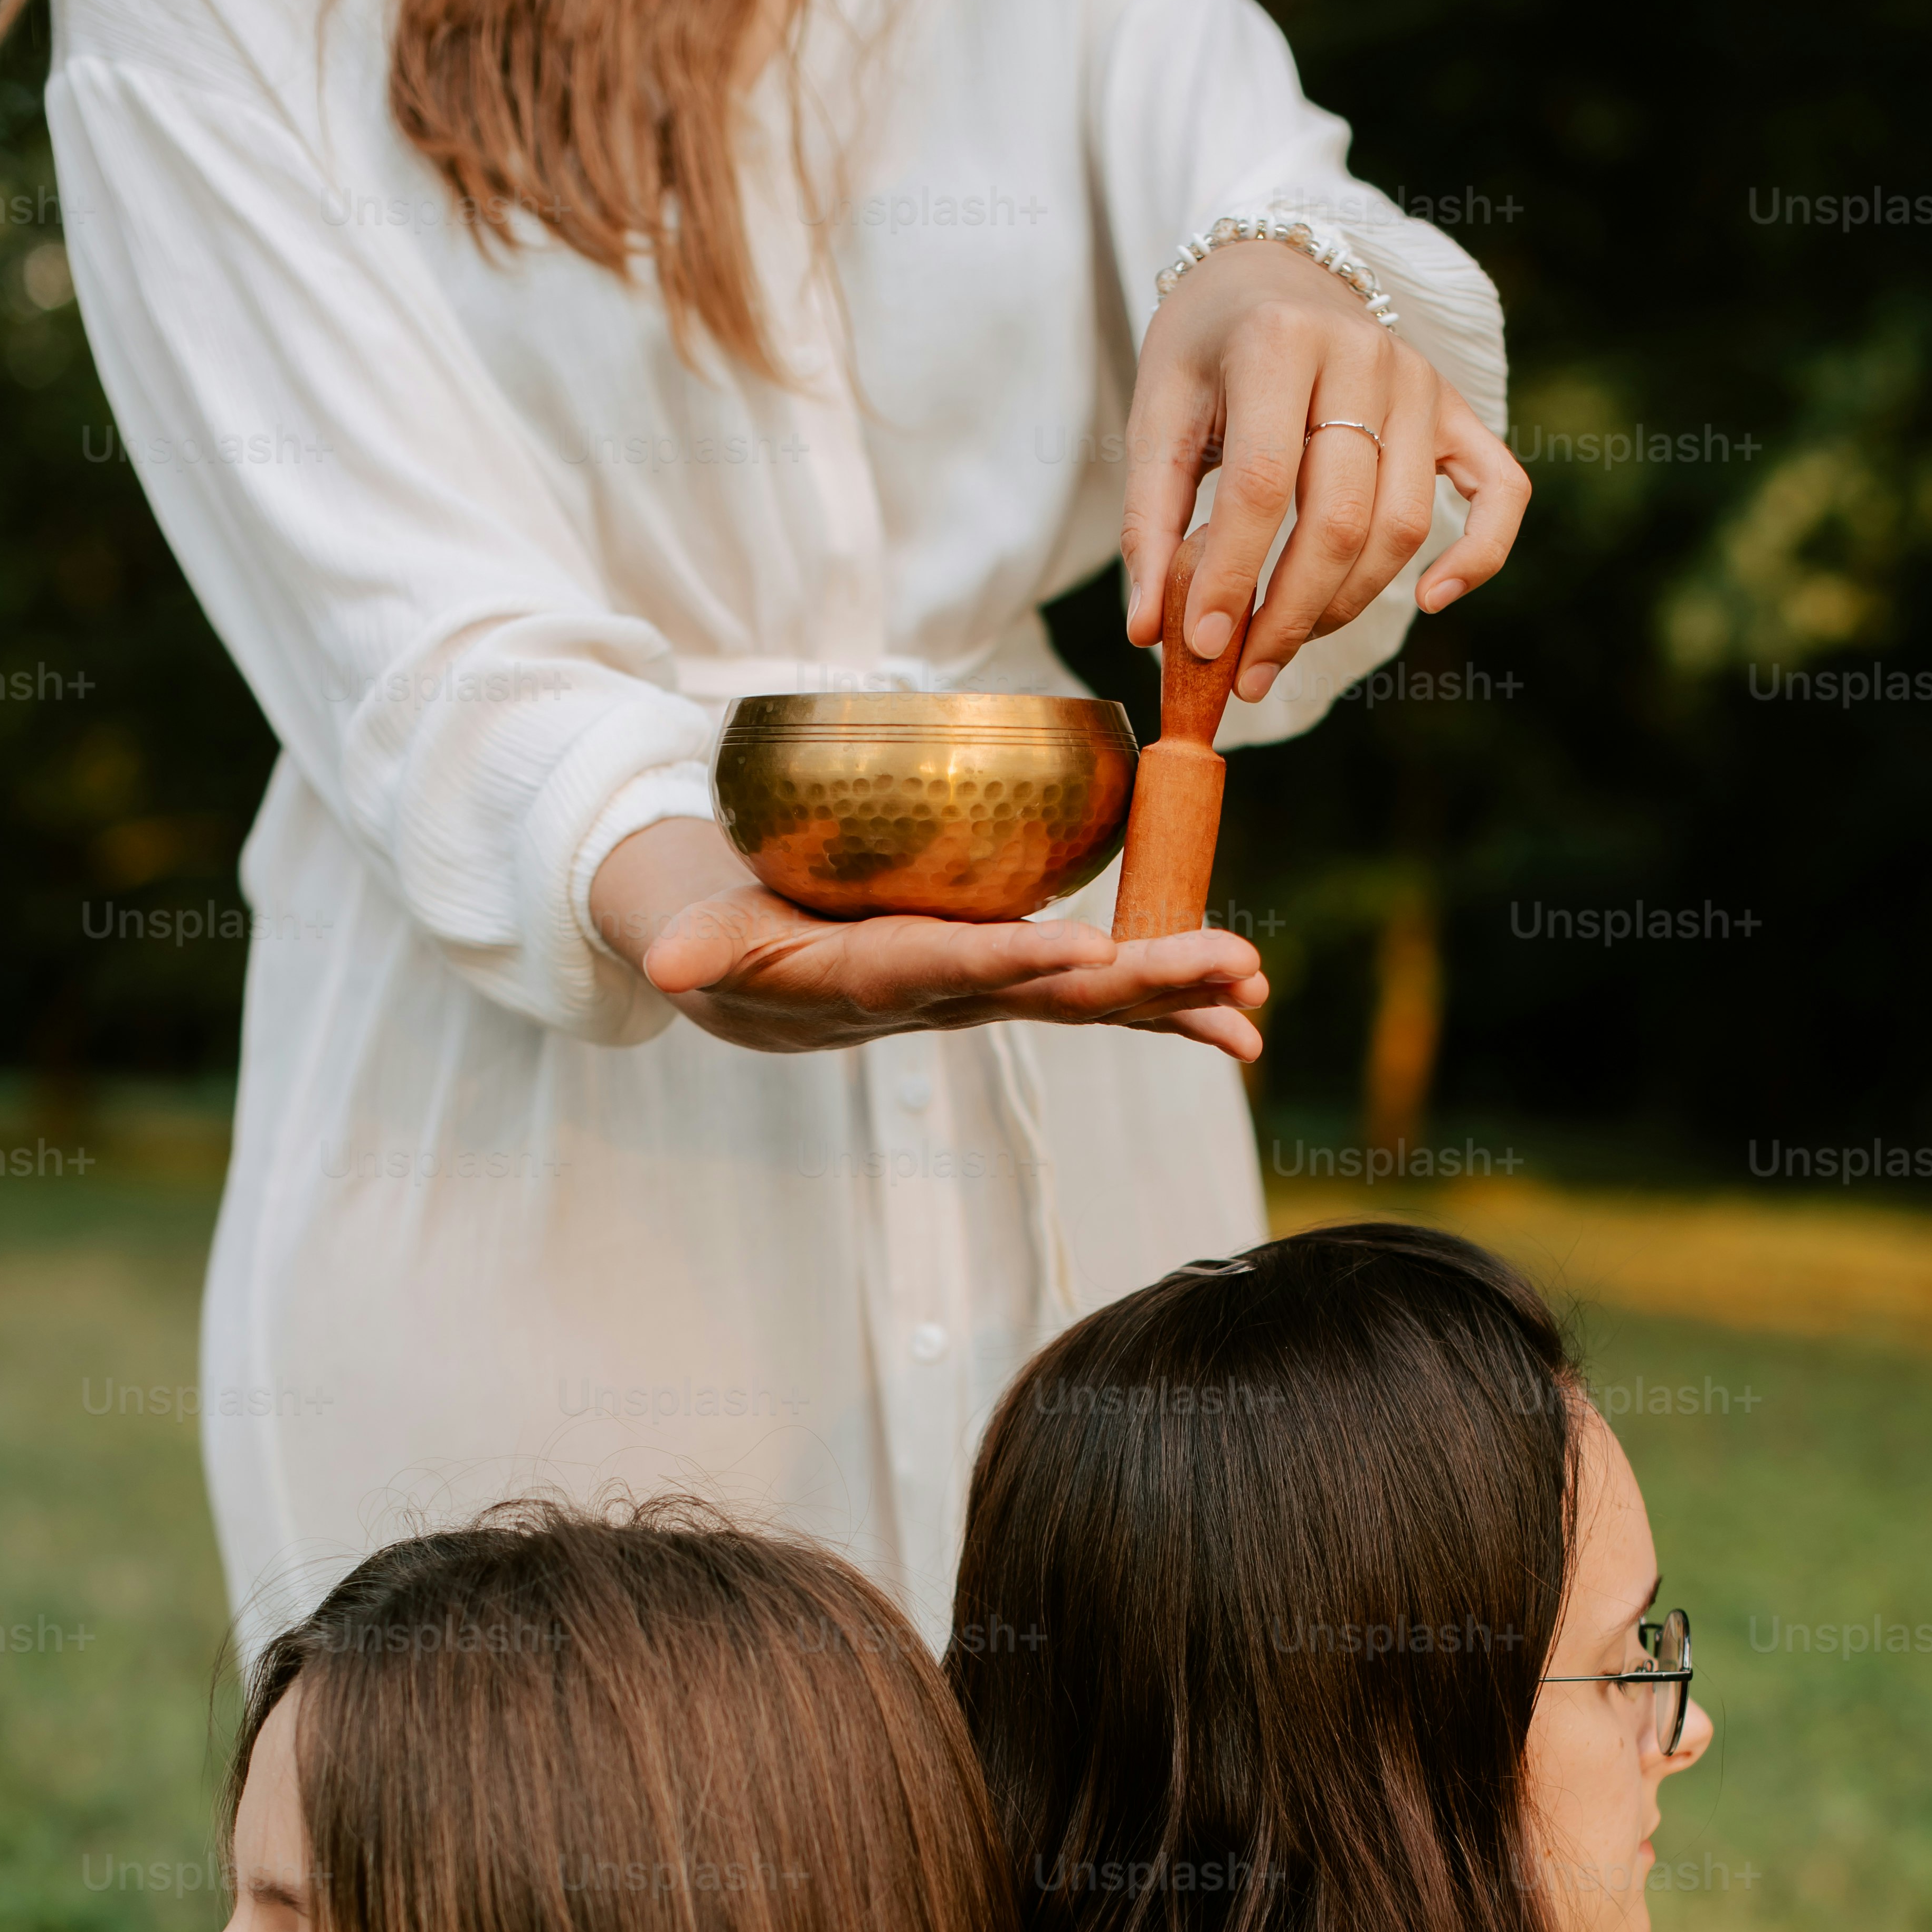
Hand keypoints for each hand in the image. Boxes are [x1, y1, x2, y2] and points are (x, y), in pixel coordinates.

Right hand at [589, 817, 1268, 1058]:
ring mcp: (982, 992)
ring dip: (1180, 996)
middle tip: (1236, 971)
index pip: (956, 968)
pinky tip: (1240, 999)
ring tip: (1260, 990)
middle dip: (1149, 983)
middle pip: (1057, 994)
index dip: (1020, 961)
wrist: (742, 973)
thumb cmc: (719, 931)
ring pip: (1094, 998)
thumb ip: (694, 949)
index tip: (1088, 951)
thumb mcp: (695, 937)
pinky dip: (1169, 997)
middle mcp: (944, 997)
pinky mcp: (1004, 977)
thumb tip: (671, 965)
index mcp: (875, 977)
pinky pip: (1098, 990)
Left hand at [1122, 238, 1530, 703]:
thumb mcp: (1156, 416)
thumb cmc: (1206, 352)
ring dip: (1346, 604)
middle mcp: (1363, 353)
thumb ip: (1150, 520)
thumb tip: (1147, 631)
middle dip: (1291, 614)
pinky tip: (1431, 600)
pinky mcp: (1455, 409)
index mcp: (1279, 341)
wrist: (1269, 273)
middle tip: (1246, 674)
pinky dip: (1478, 555)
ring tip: (1287, 642)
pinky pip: (1500, 491)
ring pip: (1403, 526)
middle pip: (1341, 518)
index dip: (1233, 577)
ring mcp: (1420, 381)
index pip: (1262, 484)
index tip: (1203, 647)